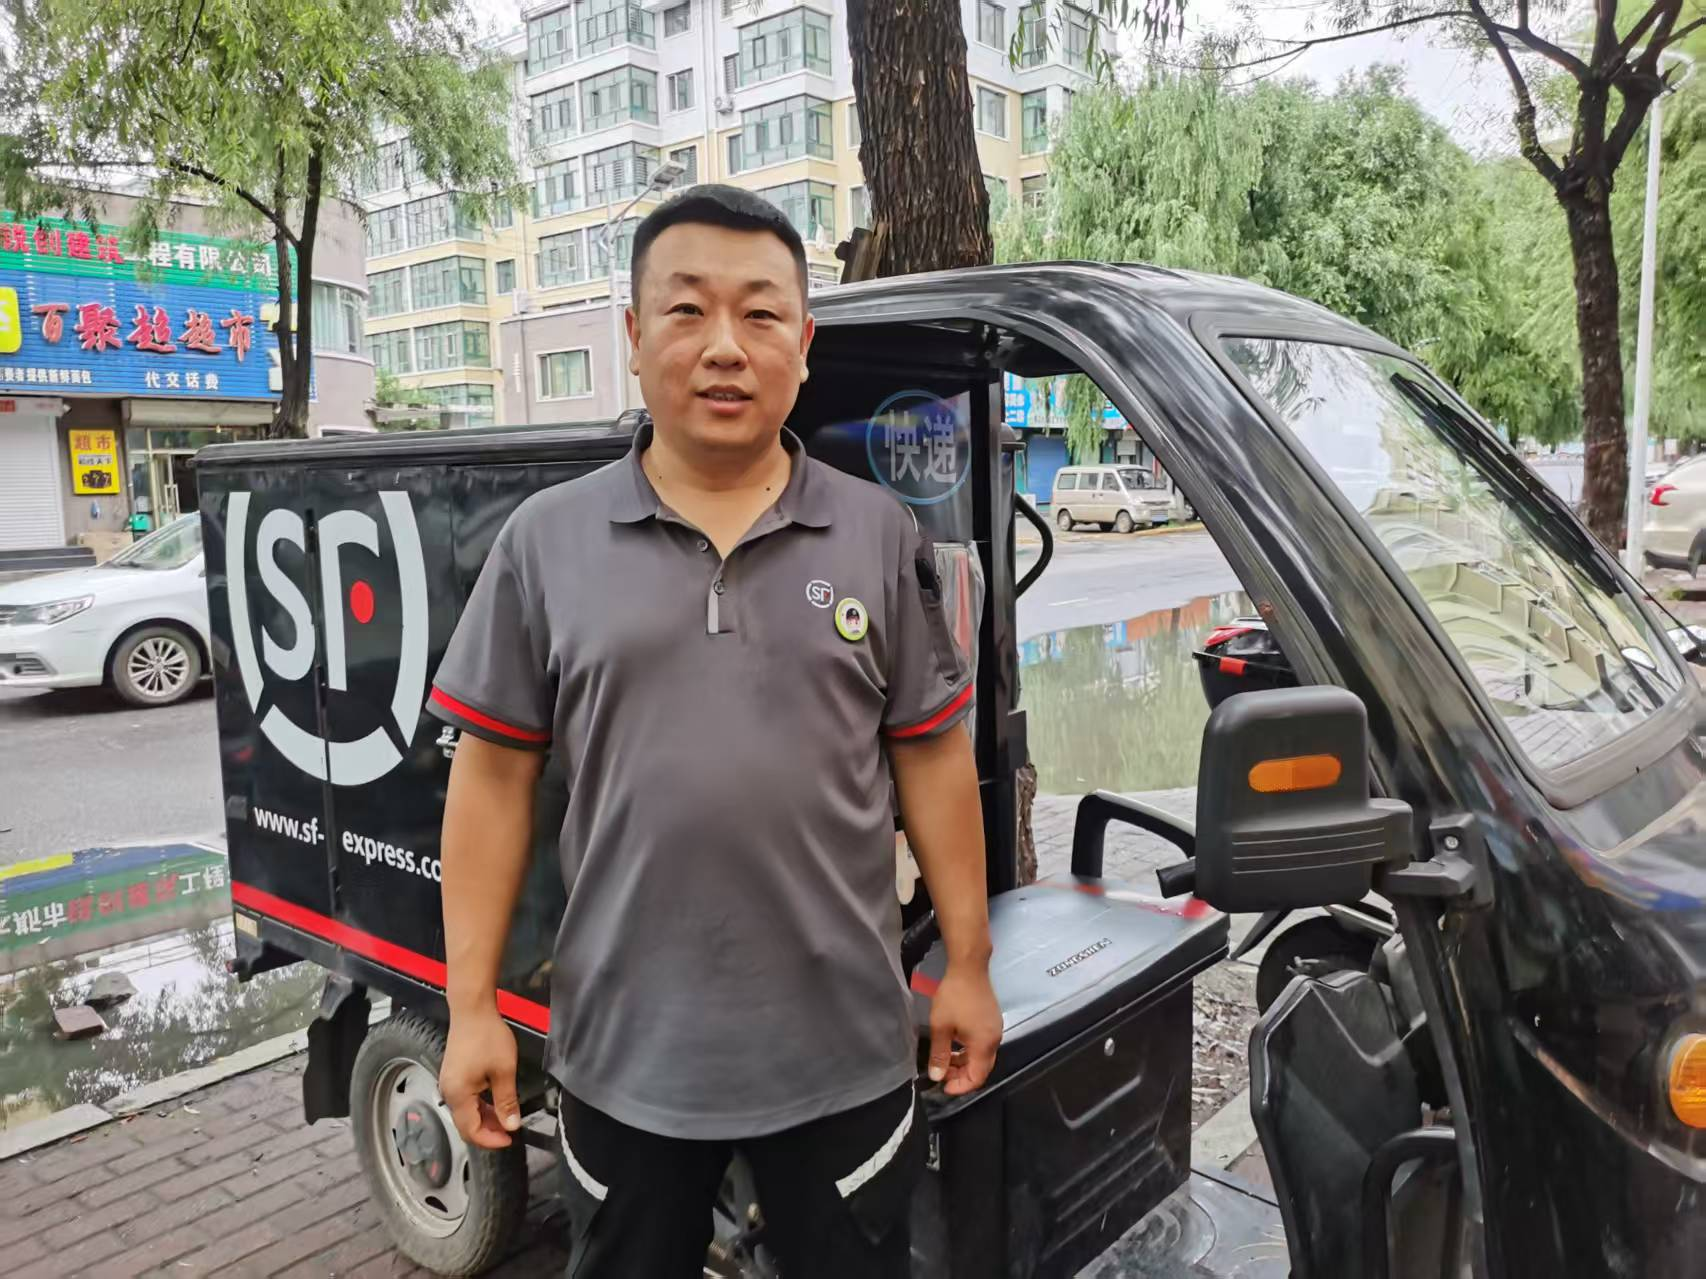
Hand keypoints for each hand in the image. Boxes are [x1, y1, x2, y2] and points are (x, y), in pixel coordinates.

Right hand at [441, 1005, 521, 1148]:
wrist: (472, 1010)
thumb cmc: (488, 1037)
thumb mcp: (504, 1070)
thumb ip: (507, 1101)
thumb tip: (511, 1126)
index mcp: (458, 1095)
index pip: (471, 1131)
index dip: (491, 1140)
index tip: (511, 1138)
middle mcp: (449, 1093)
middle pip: (466, 1124)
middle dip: (488, 1131)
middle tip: (510, 1131)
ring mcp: (449, 1083)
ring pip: (466, 1112)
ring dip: (485, 1119)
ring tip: (506, 1117)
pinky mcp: (453, 1076)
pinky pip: (465, 1100)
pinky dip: (480, 1106)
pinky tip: (495, 1103)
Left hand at [926, 962, 1000, 1096]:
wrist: (969, 967)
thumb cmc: (954, 996)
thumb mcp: (941, 1026)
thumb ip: (939, 1054)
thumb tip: (936, 1077)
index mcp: (984, 1045)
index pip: (977, 1078)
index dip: (960, 1087)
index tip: (942, 1087)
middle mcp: (994, 1040)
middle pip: (981, 1069)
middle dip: (961, 1076)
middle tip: (941, 1073)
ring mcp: (995, 1029)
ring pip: (981, 1056)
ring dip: (964, 1062)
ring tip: (944, 1059)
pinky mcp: (992, 1020)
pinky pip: (982, 1044)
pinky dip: (969, 1050)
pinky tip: (954, 1044)